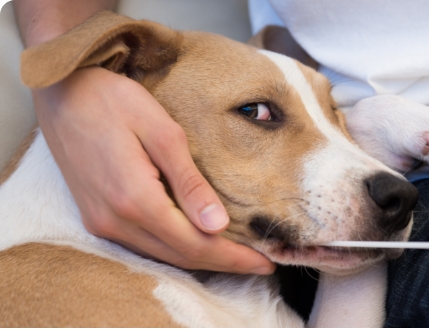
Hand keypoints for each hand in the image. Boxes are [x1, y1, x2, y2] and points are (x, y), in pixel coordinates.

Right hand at [33, 67, 274, 274]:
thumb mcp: (162, 133)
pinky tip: (197, 241)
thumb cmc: (113, 102)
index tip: (265, 261)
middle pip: (180, 256)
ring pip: (162, 254)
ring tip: (236, 255)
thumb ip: (189, 182)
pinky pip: (145, 244)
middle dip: (223, 263)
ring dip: (201, 258)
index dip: (232, 257)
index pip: (195, 244)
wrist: (62, 93)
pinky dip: (176, 248)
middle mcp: (115, 221)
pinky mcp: (97, 216)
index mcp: (135, 200)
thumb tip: (217, 224)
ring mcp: (102, 222)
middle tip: (260, 263)